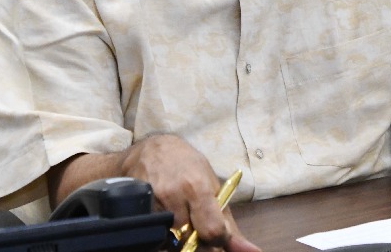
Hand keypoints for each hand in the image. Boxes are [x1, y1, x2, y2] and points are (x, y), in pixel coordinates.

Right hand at [120, 135, 260, 251]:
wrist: (152, 149)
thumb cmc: (187, 165)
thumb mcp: (212, 186)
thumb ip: (229, 223)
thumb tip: (251, 251)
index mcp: (198, 187)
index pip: (212, 230)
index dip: (218, 239)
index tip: (217, 235)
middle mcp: (174, 194)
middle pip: (190, 240)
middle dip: (197, 240)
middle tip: (198, 226)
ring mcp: (154, 202)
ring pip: (172, 240)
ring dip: (180, 237)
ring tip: (182, 217)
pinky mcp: (139, 208)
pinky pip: (155, 234)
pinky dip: (164, 233)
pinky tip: (167, 219)